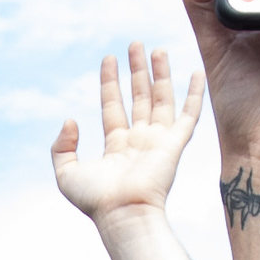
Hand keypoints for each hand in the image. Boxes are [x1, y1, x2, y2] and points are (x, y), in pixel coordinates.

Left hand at [50, 45, 206, 225]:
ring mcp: (158, 142)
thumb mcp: (66, 174)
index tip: (109, 59)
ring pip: (161, 100)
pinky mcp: (175, 145)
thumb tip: (70, 120)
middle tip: (135, 45)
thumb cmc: (96, 201)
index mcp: (116, 147)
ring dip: (160, 74)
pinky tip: (197, 73)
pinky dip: (195, 94)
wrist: (123, 214)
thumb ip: (61, 147)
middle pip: (138, 98)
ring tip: (156, 49)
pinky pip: (190, 115)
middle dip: (136, 71)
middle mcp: (138, 142)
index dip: (110, 82)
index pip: (113, 106)